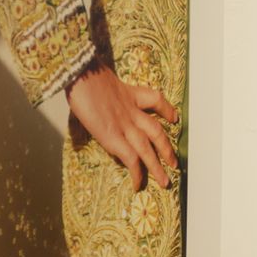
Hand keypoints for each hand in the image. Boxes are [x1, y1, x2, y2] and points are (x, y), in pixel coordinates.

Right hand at [66, 65, 178, 191]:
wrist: (81, 74)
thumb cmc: (83, 72)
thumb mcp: (99, 76)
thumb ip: (103, 87)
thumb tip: (89, 91)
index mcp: (129, 94)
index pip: (155, 100)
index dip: (167, 109)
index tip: (175, 117)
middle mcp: (132, 111)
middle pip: (156, 132)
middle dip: (166, 149)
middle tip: (175, 164)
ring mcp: (125, 125)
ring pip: (148, 149)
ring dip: (157, 167)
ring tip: (165, 182)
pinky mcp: (113, 137)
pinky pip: (131, 159)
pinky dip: (136, 173)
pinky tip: (138, 184)